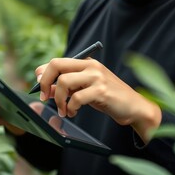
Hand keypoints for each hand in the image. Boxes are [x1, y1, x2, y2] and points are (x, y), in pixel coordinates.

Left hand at [35, 58, 161, 142]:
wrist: (134, 107)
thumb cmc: (108, 98)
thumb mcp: (86, 88)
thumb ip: (69, 85)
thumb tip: (45, 85)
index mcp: (86, 62)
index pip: (56, 61)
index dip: (43, 74)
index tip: (41, 88)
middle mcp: (91, 65)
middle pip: (56, 65)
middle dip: (45, 82)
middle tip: (44, 98)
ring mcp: (97, 77)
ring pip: (64, 81)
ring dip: (58, 99)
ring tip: (63, 110)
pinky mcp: (101, 90)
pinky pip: (76, 98)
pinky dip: (70, 108)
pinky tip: (73, 113)